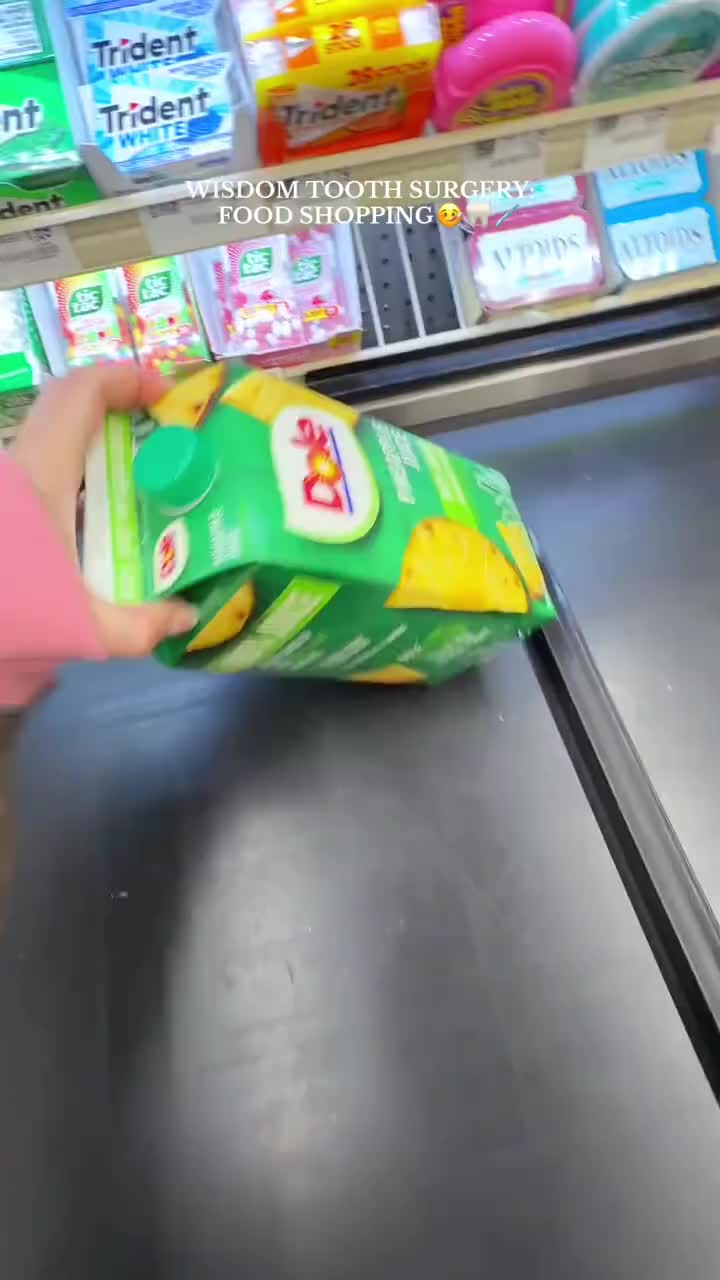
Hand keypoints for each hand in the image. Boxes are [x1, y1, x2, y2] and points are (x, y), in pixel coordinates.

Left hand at [11, 362, 196, 657]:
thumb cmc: (7, 610)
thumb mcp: (81, 627)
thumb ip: (140, 626)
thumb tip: (185, 616)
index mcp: (42, 471)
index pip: (84, 392)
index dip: (127, 379)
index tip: (168, 396)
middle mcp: (20, 464)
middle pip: (69, 406)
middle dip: (118, 407)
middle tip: (161, 434)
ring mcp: (6, 483)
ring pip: (52, 436)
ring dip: (95, 443)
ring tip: (139, 474)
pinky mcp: (2, 504)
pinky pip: (42, 466)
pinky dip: (75, 472)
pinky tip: (97, 514)